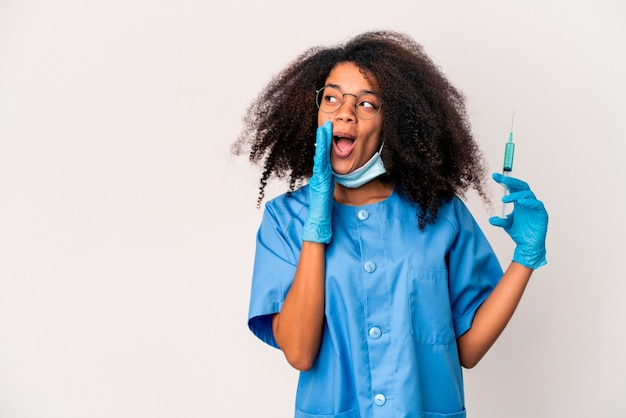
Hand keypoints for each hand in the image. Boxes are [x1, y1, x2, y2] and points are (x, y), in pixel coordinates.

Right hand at [302, 121, 333, 242]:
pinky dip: (320, 154)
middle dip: (324, 137)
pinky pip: (320, 164)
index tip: (329, 130)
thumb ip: (329, 180)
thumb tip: (331, 174)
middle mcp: (319, 173)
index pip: (325, 155)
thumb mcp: (329, 189)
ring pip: (320, 155)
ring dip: (322, 141)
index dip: (327, 142)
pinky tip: (322, 145)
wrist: (318, 218)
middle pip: (322, 152)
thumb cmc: (324, 206)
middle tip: (327, 123)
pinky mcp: (318, 180)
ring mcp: (318, 176)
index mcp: (323, 174)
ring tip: (325, 128)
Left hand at [489, 173, 547, 268]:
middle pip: (521, 186)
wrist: (528, 245)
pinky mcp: (542, 213)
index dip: (504, 181)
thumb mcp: (506, 225)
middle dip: (511, 181)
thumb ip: (500, 221)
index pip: (512, 187)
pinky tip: (521, 202)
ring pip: (528, 194)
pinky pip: (537, 204)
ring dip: (516, 195)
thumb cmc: (519, 233)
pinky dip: (530, 202)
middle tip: (501, 179)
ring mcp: (535, 207)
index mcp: (518, 202)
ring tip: (505, 199)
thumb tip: (491, 219)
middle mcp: (527, 202)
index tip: (494, 176)